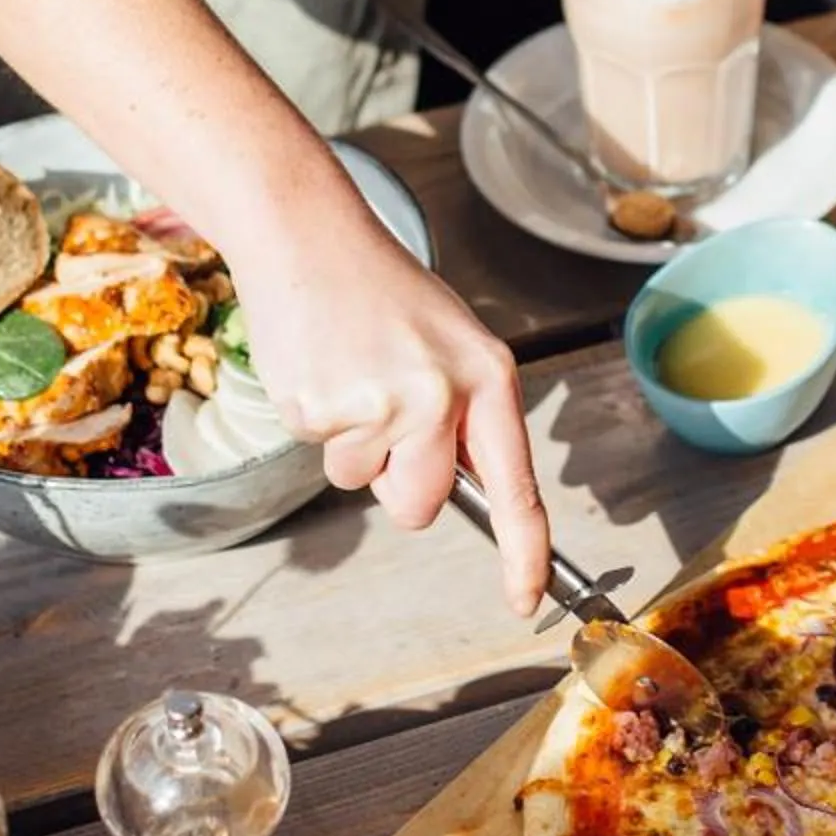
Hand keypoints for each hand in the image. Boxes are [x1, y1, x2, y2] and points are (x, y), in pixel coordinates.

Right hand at [229, 176, 550, 615]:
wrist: (309, 236)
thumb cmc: (383, 292)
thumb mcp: (450, 345)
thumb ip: (463, 417)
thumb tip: (456, 488)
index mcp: (488, 377)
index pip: (516, 486)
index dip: (525, 552)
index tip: (526, 599)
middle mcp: (441, 396)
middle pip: (422, 507)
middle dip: (398, 483)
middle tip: (385, 412)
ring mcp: (380, 405)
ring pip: (362, 482)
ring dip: (353, 445)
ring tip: (352, 374)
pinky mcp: (321, 410)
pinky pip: (322, 453)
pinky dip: (318, 422)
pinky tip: (323, 368)